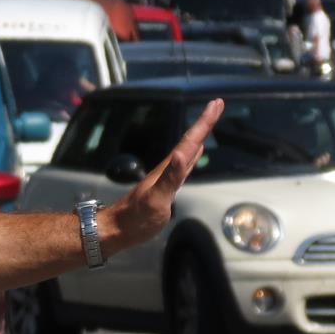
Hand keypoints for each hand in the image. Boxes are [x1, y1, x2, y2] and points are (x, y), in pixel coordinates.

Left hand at [104, 98, 223, 252]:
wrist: (117, 229)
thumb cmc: (136, 218)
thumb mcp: (156, 200)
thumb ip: (170, 179)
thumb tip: (183, 155)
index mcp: (168, 169)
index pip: (189, 141)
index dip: (204, 123)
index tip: (216, 103)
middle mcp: (168, 169)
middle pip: (190, 141)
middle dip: (204, 123)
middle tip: (217, 104)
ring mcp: (167, 178)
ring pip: (187, 150)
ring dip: (199, 135)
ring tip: (209, 122)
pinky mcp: (166, 188)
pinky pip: (184, 165)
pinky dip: (193, 155)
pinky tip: (195, 153)